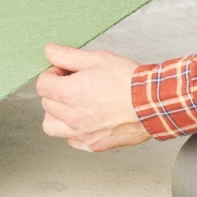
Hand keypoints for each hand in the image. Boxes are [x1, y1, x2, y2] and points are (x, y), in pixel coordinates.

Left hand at [36, 43, 151, 151]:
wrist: (153, 104)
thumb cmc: (128, 81)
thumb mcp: (97, 59)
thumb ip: (68, 55)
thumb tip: (49, 51)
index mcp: (70, 93)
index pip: (42, 84)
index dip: (52, 74)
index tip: (64, 72)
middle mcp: (72, 116)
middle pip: (46, 103)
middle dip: (56, 91)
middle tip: (73, 84)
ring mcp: (82, 133)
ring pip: (51, 125)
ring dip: (56, 113)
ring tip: (73, 104)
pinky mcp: (92, 145)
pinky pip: (69, 139)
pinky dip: (71, 130)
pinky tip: (85, 118)